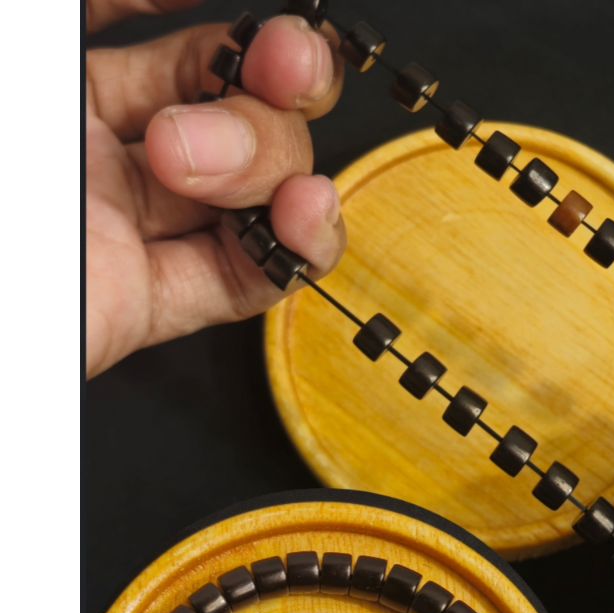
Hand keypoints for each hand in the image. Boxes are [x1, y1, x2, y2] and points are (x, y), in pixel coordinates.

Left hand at [86, 0, 345, 377]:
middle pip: (242, 117)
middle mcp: (107, 156)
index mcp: (69, 88)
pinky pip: (247, 280)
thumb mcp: (31, 34)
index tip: (281, 30)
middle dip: (279, 93)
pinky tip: (304, 217)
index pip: (188, 53)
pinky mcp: (149, 303)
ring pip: (258, 194)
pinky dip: (296, 252)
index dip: (245, 41)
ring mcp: (135, 231)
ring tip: (196, 166)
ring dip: (270, 170)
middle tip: (284, 69)